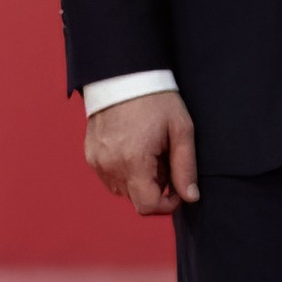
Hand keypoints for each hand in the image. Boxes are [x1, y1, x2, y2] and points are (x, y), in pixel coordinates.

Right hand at [84, 90, 196, 216]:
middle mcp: (110, 165)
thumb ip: (186, 167)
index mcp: (133, 161)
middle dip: (154, 189)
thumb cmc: (154, 100)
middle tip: (164, 161)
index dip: (167, 204)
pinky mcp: (90, 154)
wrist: (123, 75)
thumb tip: (190, 196)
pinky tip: (132, 148)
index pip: (147, 206)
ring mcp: (97, 160)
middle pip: (134, 199)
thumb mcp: (181, 130)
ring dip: (137, 181)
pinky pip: (109, 176)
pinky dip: (123, 171)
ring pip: (121, 190)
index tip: (177, 188)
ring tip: (148, 154)